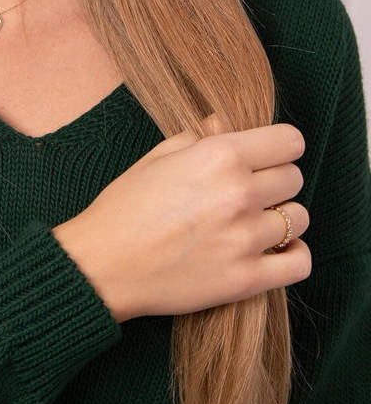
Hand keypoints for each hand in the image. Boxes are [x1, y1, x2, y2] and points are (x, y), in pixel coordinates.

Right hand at [52, 120, 310, 321]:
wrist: (103, 264)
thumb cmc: (125, 206)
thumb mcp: (158, 156)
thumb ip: (200, 136)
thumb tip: (225, 124)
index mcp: (219, 155)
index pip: (289, 141)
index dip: (280, 147)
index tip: (269, 156)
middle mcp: (239, 193)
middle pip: (294, 178)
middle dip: (276, 180)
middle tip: (253, 191)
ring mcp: (245, 238)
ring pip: (299, 218)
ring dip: (283, 218)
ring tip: (257, 222)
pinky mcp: (247, 279)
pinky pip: (299, 263)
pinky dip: (293, 255)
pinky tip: (274, 250)